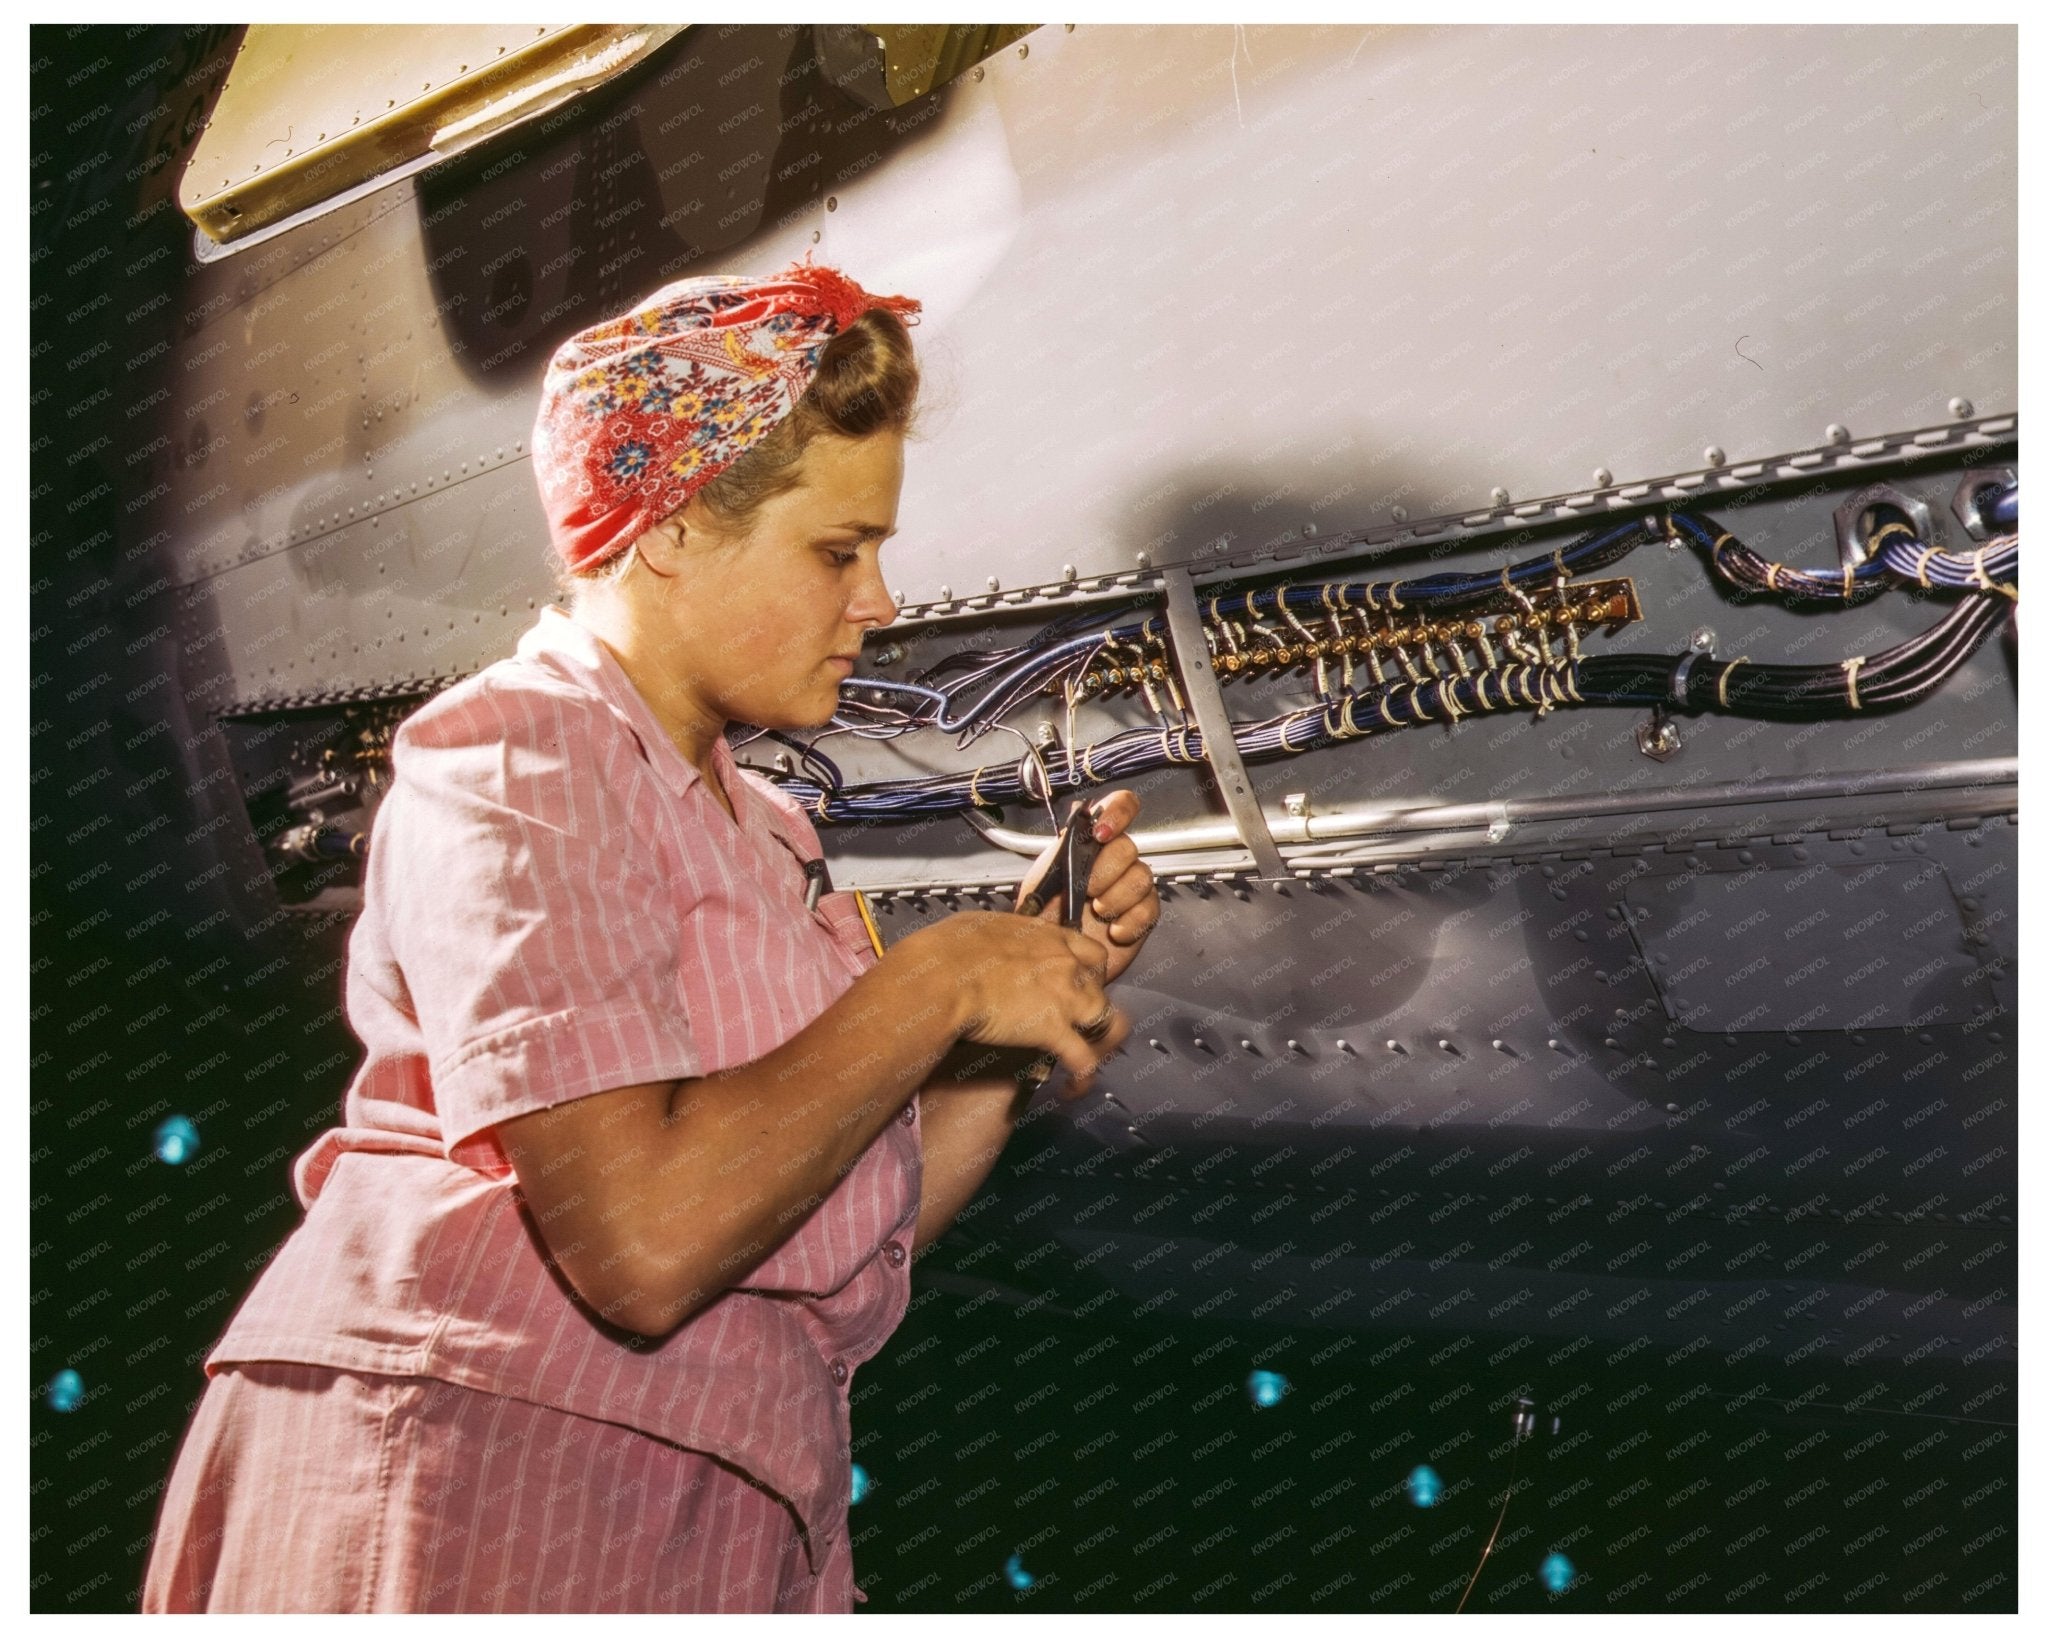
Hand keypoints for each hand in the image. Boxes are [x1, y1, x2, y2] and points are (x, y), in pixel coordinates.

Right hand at [906, 912, 1131, 1095]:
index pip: (1092, 953)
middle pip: (1102, 988)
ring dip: (1099, 1041)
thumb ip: (1005, 938)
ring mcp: (1065, 999)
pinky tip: (1072, 1089)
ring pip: (1107, 1022)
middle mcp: (1067, 965)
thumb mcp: (983, 927)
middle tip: (1074, 1021)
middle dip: (1092, 1006)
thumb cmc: (950, 949)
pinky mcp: (1054, 1032)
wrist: (944, 977)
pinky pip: (1084, 1061)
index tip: (1076, 983)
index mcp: (1050, 939)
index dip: (1089, 972)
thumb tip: (995, 945)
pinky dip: (1082, 1078)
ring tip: (1087, 1057)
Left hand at [1016, 789, 1158, 985]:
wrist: (1050, 960)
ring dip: (1117, 897)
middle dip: (1106, 870)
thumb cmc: (1041, 919)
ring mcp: (1131, 887)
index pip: (1119, 807)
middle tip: (1086, 890)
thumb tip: (1079, 818)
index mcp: (1090, 843)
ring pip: (1143, 876)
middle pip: (1128, 847)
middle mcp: (1114, 861)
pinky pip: (1150, 908)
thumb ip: (1062, 848)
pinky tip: (1113, 931)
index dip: (1117, 813)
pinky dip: (1130, 922)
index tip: (1101, 833)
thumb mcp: (1041, 878)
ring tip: (1097, 912)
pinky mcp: (1142, 915)